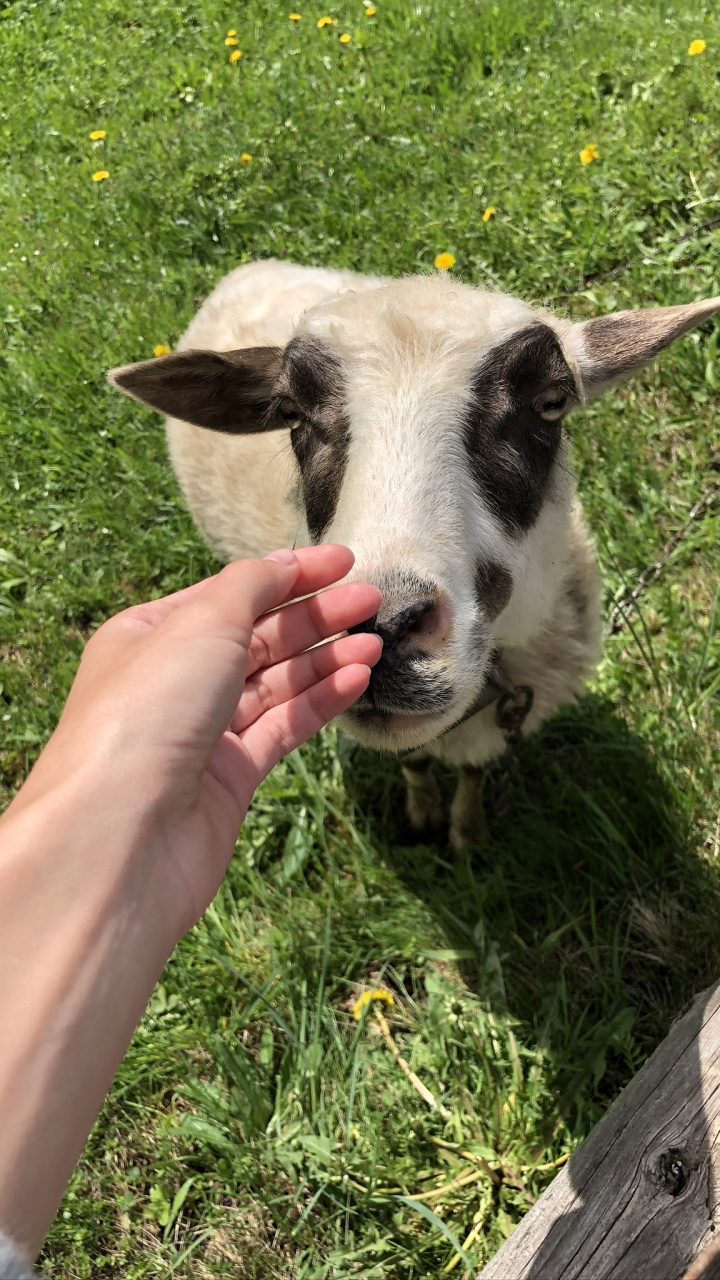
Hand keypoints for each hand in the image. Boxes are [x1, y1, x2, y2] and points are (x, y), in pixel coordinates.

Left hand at [14, 544, 381, 943]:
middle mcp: (174, 680)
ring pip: (276, 683)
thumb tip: (281, 565)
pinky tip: (358, 679)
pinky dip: (320, 701)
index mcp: (150, 634)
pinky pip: (283, 727)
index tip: (346, 560)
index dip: (289, 573)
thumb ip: (249, 588)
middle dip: (315, 615)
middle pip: (257, 636)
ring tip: (376, 640)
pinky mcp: (230, 778)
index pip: (230, 593)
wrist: (121, 836)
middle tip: (372, 600)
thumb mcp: (200, 624)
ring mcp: (202, 731)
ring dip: (325, 658)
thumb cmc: (147, 712)